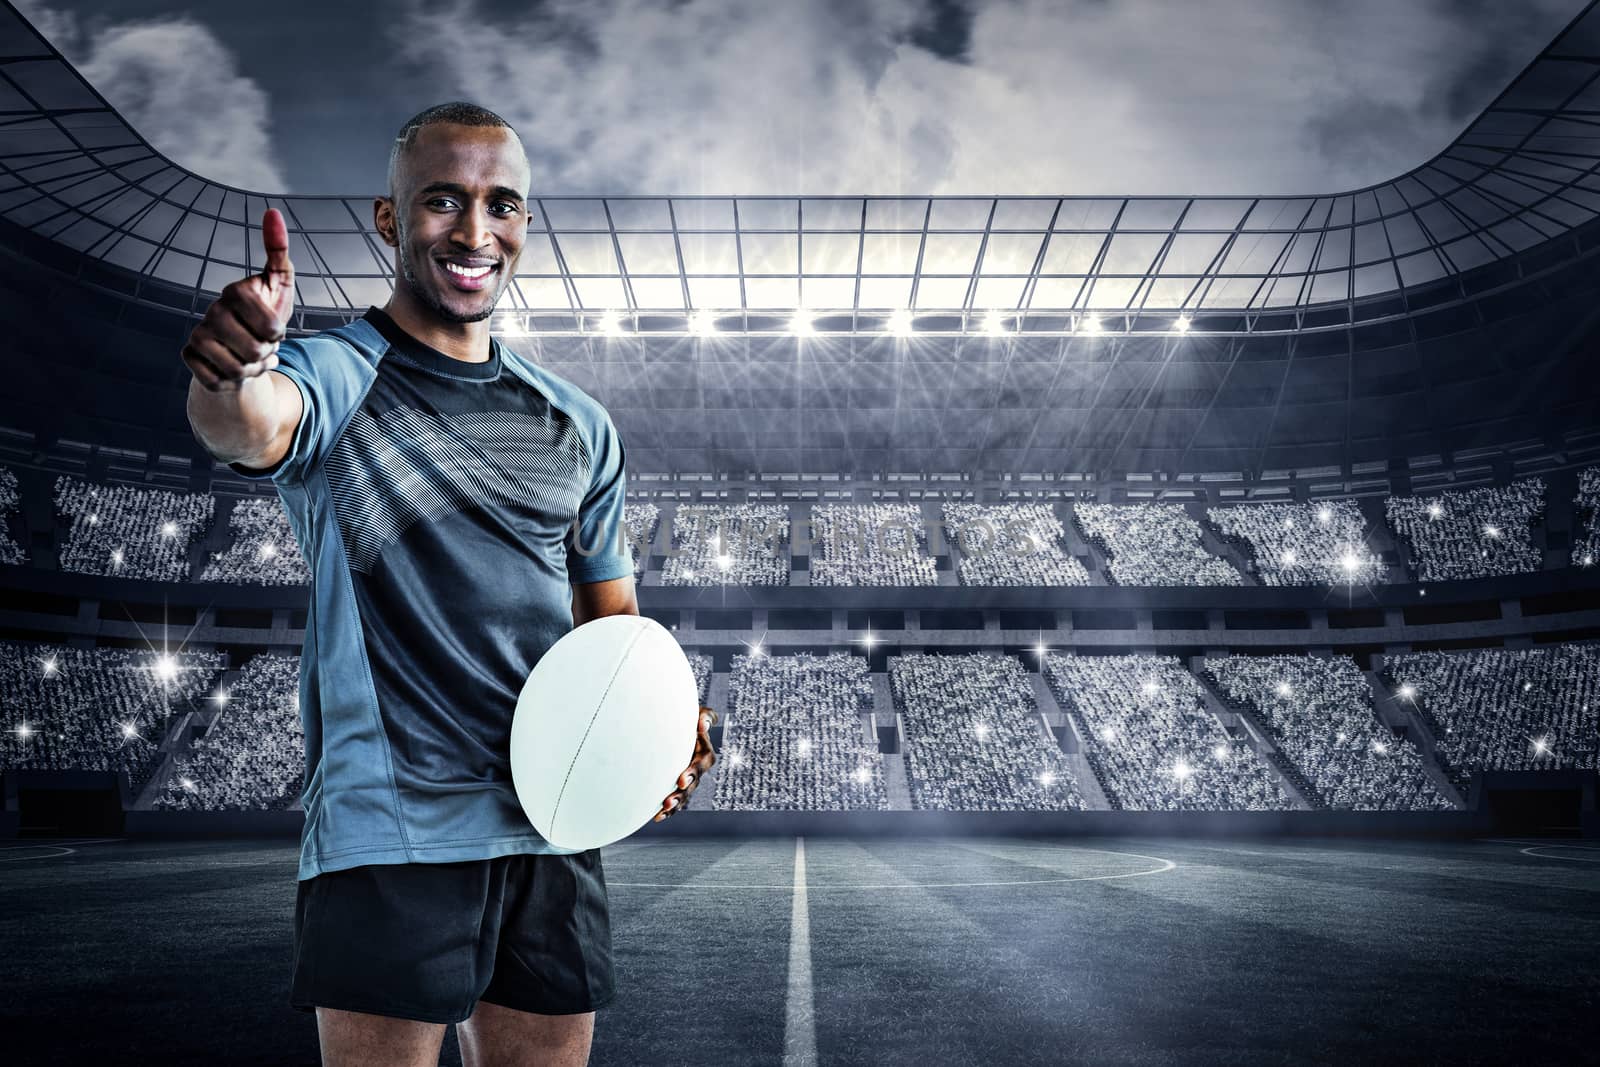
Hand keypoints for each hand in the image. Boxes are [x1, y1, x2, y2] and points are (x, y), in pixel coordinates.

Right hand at [182, 208, 296, 390]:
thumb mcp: (280, 283)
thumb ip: (278, 250)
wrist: (245, 347)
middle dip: (267, 355)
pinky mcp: (190, 356)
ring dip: (253, 370)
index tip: (275, 328)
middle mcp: (212, 310)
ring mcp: (198, 334)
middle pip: (255, 351)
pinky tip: (233, 370)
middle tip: (264, 346)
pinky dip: (233, 382)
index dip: (279, 334)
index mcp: (235, 292)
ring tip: (252, 358)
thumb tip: (272, 211)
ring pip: (237, 369)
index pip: (272, 327)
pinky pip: (218, 381)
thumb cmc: (267, 312)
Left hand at [653, 706, 717, 820]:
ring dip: (675, 804)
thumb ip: (703, 716)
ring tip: (662, 810)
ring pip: (684, 794)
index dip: (693, 772)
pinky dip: (667, 810)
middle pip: (693, 783)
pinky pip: (675, 800)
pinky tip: (656, 817)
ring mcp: (687, 777)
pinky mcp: (676, 783)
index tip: (681, 779)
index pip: (702, 762)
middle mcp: (697, 767)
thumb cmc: (686, 716)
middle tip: (668, 801)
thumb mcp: (696, 712)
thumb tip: (702, 725)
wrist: (672, 724)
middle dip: (681, 793)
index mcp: (703, 751)